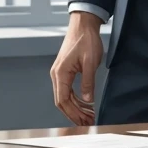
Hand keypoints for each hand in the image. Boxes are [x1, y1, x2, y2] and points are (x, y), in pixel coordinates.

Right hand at [50, 12, 103, 126]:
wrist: (83, 24)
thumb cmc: (86, 39)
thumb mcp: (90, 62)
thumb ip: (88, 82)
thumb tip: (88, 100)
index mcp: (60, 73)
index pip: (62, 100)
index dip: (73, 113)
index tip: (83, 122)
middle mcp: (57, 75)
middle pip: (62, 101)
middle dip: (74, 114)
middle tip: (88, 122)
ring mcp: (60, 73)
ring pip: (65, 97)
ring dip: (76, 107)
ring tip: (89, 116)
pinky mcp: (65, 71)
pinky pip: (68, 90)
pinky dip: (76, 99)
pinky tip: (86, 104)